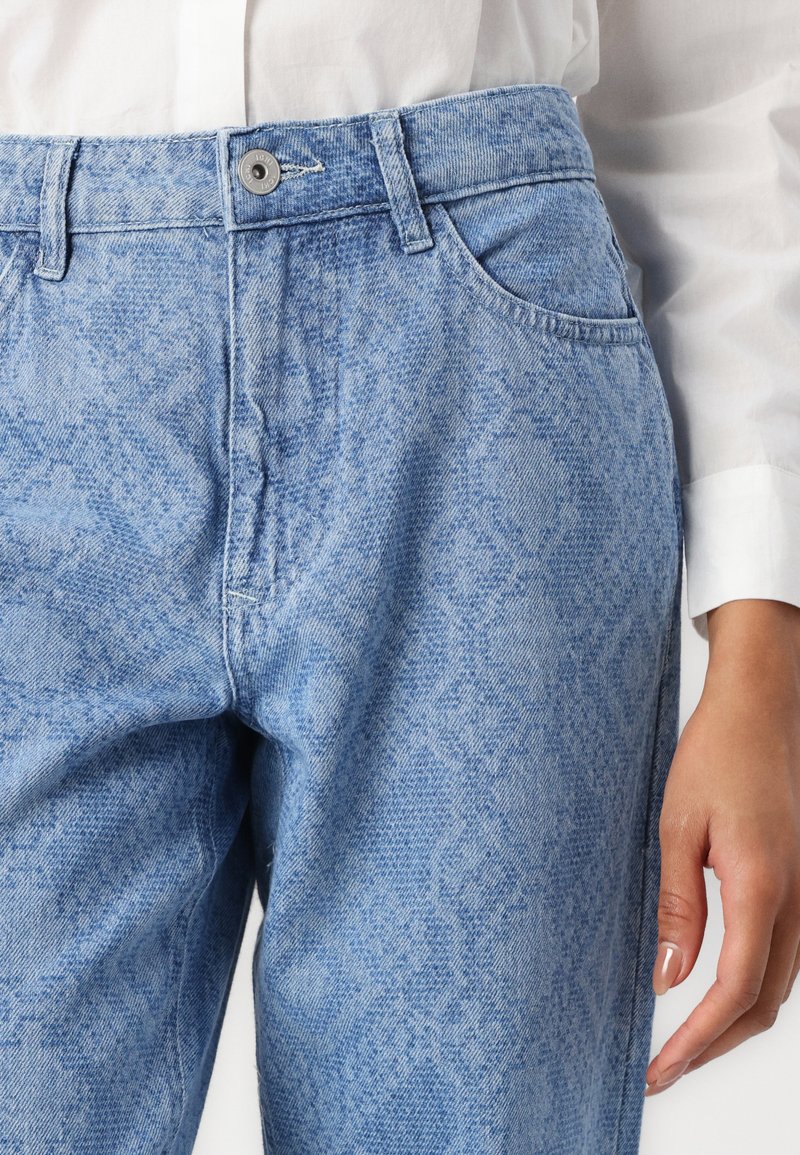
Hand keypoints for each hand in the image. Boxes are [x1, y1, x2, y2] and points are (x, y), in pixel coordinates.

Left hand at [644, 598, 799, 1095]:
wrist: (760, 711)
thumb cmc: (716, 757)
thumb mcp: (678, 827)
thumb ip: (678, 906)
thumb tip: (670, 979)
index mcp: (761, 886)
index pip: (734, 990)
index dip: (698, 1041)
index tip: (661, 1069)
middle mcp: (795, 901)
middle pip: (763, 1003)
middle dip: (714, 1046)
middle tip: (664, 1069)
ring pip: (778, 986)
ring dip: (733, 1023)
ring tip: (683, 1043)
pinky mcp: (799, 885)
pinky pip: (783, 957)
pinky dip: (750, 990)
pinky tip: (716, 994)